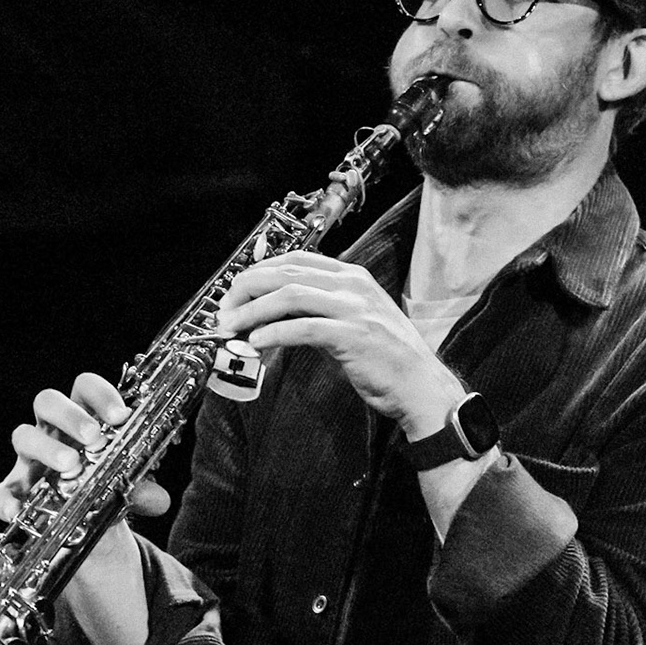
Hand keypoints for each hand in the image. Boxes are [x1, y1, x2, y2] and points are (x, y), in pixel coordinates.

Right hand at [0, 372, 171, 542]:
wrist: (84, 526)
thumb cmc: (103, 489)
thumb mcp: (124, 487)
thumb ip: (141, 490)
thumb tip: (158, 500)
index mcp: (82, 419)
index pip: (84, 388)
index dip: (101, 394)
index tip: (121, 416)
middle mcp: (51, 431)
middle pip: (47, 401)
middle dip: (70, 415)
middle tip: (93, 437)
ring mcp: (29, 458)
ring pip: (23, 436)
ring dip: (46, 448)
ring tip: (70, 465)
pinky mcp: (13, 490)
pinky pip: (0, 491)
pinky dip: (6, 500)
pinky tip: (19, 510)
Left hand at [216, 252, 463, 437]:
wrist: (420, 385)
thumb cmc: (387, 358)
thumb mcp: (353, 322)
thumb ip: (319, 312)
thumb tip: (274, 316)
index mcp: (352, 277)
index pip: (296, 260)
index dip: (260, 272)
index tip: (237, 290)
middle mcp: (352, 285)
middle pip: (286, 273)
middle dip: (247, 288)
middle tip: (225, 309)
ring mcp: (354, 308)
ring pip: (289, 295)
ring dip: (253, 310)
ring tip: (232, 326)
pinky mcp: (352, 335)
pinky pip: (303, 328)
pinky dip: (273, 333)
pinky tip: (256, 343)